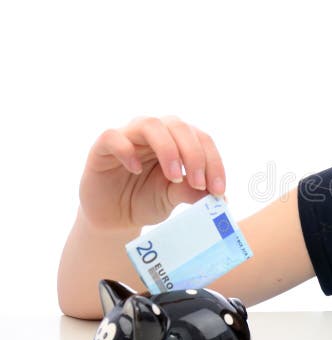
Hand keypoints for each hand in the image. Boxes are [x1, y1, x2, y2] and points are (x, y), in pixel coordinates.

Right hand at [79, 115, 226, 229]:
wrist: (114, 215)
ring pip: (151, 124)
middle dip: (194, 155)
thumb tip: (219, 197)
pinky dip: (127, 150)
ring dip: (168, 150)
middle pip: (180, 127)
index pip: (202, 140)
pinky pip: (114, 137)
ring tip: (174, 176)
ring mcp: (129, 135)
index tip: (219, 191)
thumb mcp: (173, 197)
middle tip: (199, 184)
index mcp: (179, 139)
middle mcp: (157, 131)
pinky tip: (135, 169)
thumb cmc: (146, 199)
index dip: (214, 163)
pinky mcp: (103, 146)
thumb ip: (192, 192)